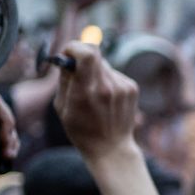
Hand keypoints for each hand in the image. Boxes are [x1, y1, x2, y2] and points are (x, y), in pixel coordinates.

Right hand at [53, 41, 139, 159]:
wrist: (111, 147)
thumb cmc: (81, 129)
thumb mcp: (62, 107)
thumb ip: (65, 79)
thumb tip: (67, 57)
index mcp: (85, 92)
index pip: (86, 53)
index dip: (75, 46)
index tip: (68, 52)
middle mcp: (106, 87)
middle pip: (94, 54)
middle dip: (82, 57)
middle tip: (77, 70)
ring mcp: (122, 87)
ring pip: (104, 65)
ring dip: (95, 72)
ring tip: (93, 93)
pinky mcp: (132, 87)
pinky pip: (114, 74)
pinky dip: (107, 80)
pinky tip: (106, 98)